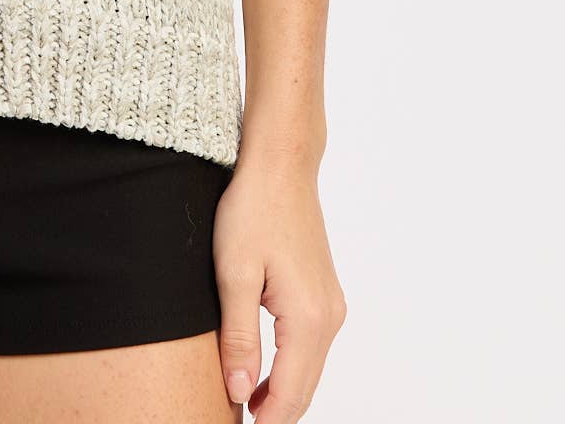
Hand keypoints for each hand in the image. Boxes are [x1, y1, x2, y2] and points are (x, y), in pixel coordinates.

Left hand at [213, 152, 346, 418]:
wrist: (280, 165)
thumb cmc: (253, 210)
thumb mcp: (234, 274)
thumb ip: (239, 338)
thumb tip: (241, 391)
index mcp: (308, 318)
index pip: (291, 392)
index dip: (268, 419)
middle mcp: (329, 316)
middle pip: (305, 386)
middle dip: (276, 411)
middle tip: (241, 420)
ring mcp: (330, 304)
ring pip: (308, 367)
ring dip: (282, 390)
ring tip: (246, 403)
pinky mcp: (324, 293)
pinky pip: (309, 345)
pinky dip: (290, 366)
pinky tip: (263, 369)